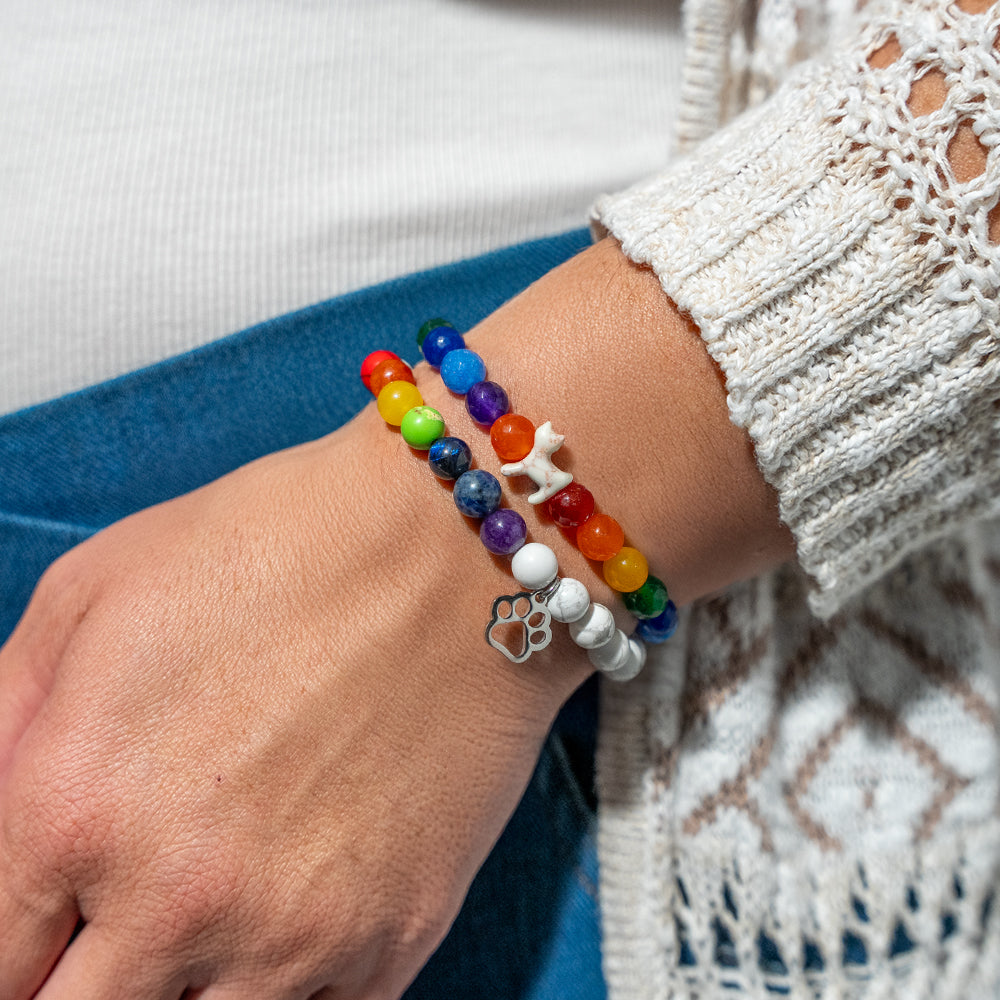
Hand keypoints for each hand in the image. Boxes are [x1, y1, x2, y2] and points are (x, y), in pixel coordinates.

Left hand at [0, 238, 791, 997]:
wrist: (458, 550)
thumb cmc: (280, 545)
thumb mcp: (95, 590)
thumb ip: (4, 719)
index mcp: (72, 803)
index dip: (7, 950)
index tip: (38, 930)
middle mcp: (174, 897)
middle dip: (71, 983)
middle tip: (104, 939)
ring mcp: (295, 934)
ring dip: (176, 998)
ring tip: (198, 933)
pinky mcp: (394, 941)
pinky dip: (279, 998)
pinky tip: (281, 936)